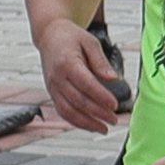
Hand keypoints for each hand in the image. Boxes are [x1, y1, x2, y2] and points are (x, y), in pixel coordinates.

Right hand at [34, 11, 130, 131]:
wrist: (49, 36)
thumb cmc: (71, 38)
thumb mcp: (90, 42)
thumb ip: (101, 62)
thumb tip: (114, 79)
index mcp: (67, 63)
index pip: (86, 84)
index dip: (101, 96)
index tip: (115, 105)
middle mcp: (57, 78)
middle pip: (78, 101)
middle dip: (97, 113)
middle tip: (114, 119)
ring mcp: (53, 87)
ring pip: (69, 111)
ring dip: (87, 123)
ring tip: (104, 128)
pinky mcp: (52, 94)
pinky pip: (63, 112)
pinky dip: (76, 122)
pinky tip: (90, 125)